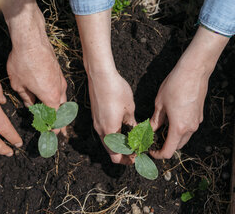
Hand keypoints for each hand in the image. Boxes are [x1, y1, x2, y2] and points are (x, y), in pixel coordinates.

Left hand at [1, 0, 66, 134]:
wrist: (31, 39)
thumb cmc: (23, 62)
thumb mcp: (19, 85)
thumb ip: (26, 98)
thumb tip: (31, 105)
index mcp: (51, 97)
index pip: (54, 118)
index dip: (52, 129)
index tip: (51, 137)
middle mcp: (60, 90)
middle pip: (63, 111)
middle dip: (62, 123)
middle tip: (62, 134)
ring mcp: (61, 80)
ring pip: (63, 99)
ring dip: (61, 110)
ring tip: (60, 119)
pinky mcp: (59, 72)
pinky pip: (61, 89)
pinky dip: (58, 98)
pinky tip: (53, 99)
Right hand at [75, 9, 135, 163]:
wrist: (100, 74)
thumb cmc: (116, 89)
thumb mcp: (129, 108)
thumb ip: (132, 125)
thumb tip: (137, 135)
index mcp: (109, 130)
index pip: (117, 156)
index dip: (128, 160)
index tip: (138, 156)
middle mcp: (100, 129)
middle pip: (111, 152)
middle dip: (124, 154)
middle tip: (136, 152)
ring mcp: (96, 122)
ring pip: (107, 142)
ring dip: (119, 144)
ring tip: (132, 140)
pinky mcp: (95, 115)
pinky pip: (104, 132)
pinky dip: (114, 135)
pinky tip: (124, 128)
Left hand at [150, 27, 228, 158]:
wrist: (194, 71)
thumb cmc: (175, 85)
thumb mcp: (159, 103)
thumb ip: (155, 121)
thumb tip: (150, 130)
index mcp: (178, 128)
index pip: (168, 152)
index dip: (158, 154)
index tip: (151, 150)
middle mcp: (190, 128)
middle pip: (177, 146)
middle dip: (165, 146)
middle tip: (153, 140)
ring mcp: (196, 122)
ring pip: (184, 138)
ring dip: (172, 138)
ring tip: (160, 129)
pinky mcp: (199, 115)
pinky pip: (189, 128)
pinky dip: (180, 129)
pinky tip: (171, 119)